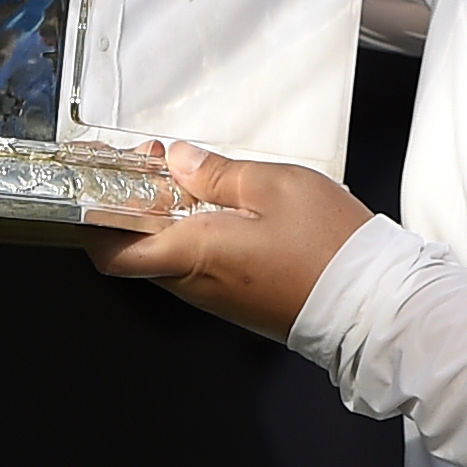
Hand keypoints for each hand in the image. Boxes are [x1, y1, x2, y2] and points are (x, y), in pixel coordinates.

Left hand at [82, 142, 371, 340]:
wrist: (373, 305)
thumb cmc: (329, 248)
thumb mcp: (274, 185)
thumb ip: (218, 171)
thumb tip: (182, 162)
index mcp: (192, 254)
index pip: (110, 250)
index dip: (92, 214)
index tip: (98, 177)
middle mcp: (197, 283)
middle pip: (136, 248)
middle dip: (133, 199)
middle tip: (155, 160)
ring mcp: (218, 296)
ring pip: (167, 254)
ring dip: (165, 213)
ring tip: (188, 172)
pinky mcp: (239, 300)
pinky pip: (198, 264)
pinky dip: (192, 231)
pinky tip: (217, 202)